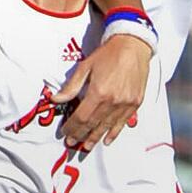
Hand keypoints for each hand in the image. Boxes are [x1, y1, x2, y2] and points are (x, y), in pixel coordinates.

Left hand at [52, 34, 151, 149]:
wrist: (133, 46)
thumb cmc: (109, 54)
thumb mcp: (85, 67)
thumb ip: (71, 87)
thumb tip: (56, 99)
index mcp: (98, 92)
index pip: (81, 117)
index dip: (72, 127)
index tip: (65, 132)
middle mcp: (112, 101)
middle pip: (93, 124)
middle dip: (81, 135)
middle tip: (73, 142)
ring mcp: (125, 103)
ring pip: (107, 126)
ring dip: (95, 138)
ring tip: (87, 146)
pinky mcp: (135, 103)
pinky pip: (122, 123)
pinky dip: (114, 133)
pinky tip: (106, 139)